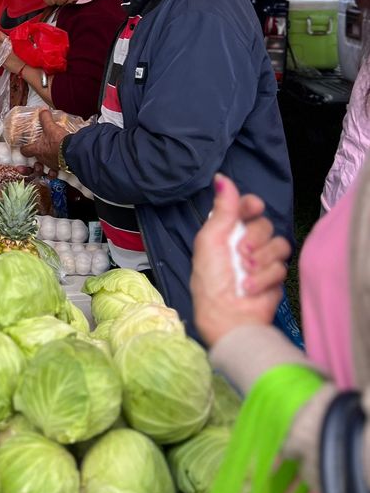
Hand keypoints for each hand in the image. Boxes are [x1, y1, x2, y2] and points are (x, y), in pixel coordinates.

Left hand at [21, 109, 67, 170]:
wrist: (73, 151)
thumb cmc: (59, 140)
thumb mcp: (51, 127)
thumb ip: (45, 118)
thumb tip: (43, 110)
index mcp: (37, 150)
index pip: (25, 151)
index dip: (23, 149)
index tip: (23, 148)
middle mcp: (43, 159)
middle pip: (33, 165)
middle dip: (31, 165)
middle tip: (32, 163)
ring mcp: (51, 165)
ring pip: (42, 171)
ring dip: (41, 170)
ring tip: (40, 168)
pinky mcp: (60, 168)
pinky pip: (54, 174)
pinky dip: (53, 174)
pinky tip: (54, 172)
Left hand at [191, 174, 290, 346]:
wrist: (227, 315)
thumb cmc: (211, 279)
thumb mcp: (211, 239)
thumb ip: (222, 209)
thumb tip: (221, 177)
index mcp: (224, 231)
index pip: (245, 207)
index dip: (250, 205)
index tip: (252, 207)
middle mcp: (243, 243)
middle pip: (264, 224)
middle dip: (254, 238)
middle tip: (241, 253)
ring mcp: (260, 260)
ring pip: (278, 244)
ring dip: (261, 259)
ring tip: (245, 273)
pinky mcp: (274, 277)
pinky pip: (281, 266)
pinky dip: (265, 277)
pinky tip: (250, 287)